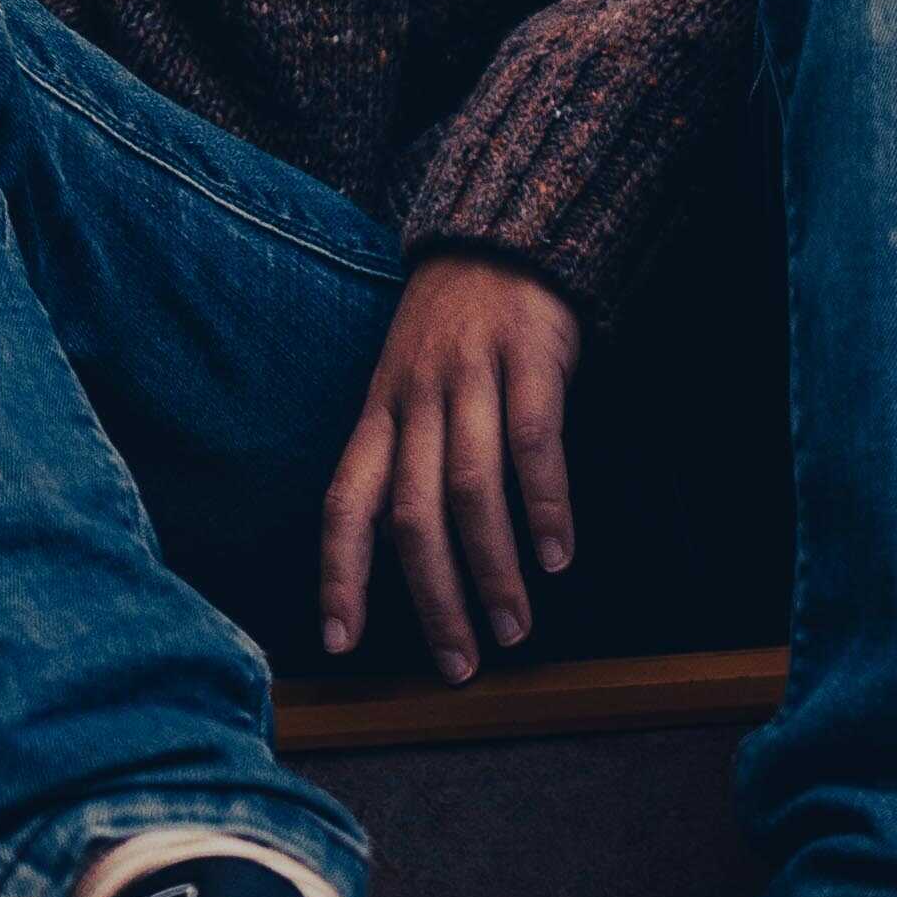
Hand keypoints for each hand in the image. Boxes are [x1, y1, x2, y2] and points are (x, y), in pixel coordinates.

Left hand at [321, 251, 581, 671]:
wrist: (505, 235)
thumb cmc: (456, 331)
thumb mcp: (409, 389)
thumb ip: (405, 461)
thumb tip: (406, 552)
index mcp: (377, 414)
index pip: (344, 503)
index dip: (339, 574)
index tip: (340, 641)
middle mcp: (413, 399)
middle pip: (411, 514)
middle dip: (433, 598)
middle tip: (460, 662)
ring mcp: (470, 377)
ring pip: (470, 488)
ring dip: (492, 567)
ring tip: (515, 627)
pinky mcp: (529, 358)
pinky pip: (534, 443)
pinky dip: (545, 505)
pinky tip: (557, 556)